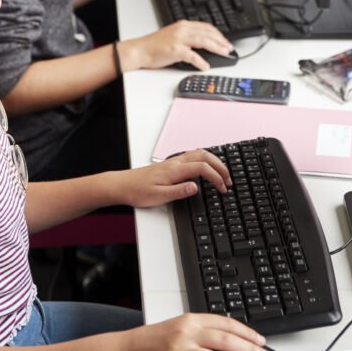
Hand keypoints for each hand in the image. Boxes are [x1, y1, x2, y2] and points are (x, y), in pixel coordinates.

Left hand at [114, 149, 230, 207]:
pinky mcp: (171, 164)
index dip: (216, 177)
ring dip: (214, 161)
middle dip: (220, 166)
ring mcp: (173, 161)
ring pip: (199, 154)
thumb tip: (196, 187)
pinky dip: (205, 159)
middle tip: (229, 179)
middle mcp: (175, 162)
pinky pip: (193, 156)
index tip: (223, 188)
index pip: (202, 168)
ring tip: (222, 173)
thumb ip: (179, 192)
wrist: (123, 185)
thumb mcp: (159, 197)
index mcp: (174, 170)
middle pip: (204, 156)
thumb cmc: (138, 191)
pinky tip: (207, 167)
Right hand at [116, 313, 272, 350]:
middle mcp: (186, 332)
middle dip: (249, 349)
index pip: (225, 323)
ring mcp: (179, 350)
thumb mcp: (177, 328)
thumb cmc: (150, 340)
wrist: (124, 350)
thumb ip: (199, 331)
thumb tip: (227, 342)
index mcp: (189, 319)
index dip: (245, 332)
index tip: (260, 340)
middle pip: (225, 339)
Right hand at [122, 20, 233, 71]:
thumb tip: (204, 45)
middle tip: (229, 48)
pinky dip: (201, 61)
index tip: (225, 41)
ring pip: (204, 41)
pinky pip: (193, 56)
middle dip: (221, 41)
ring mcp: (179, 39)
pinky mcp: (175, 50)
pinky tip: (206, 66)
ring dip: (216, 48)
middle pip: (207, 33)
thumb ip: (188, 38)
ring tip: (224, 54)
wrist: (140, 50)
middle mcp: (182, 30)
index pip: (206, 27)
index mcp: (183, 25)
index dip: (218, 34)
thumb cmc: (155, 45)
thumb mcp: (174, 36)